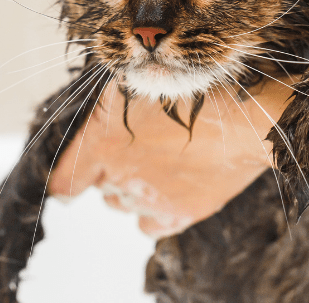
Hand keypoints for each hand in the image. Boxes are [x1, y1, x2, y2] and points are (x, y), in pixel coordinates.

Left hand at [48, 79, 294, 237]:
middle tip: (138, 146)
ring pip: (124, 204)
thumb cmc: (192, 88)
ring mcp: (150, 199)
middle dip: (112, 170)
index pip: (64, 182)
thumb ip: (108, 109)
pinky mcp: (181, 213)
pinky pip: (151, 225)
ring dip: (132, 189)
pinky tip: (169, 189)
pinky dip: (154, 211)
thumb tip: (95, 122)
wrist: (244, 114)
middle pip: (102, 186)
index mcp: (101, 144)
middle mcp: (119, 177)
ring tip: (158, 163)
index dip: (65, 182)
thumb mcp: (138, 83)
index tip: (69, 183)